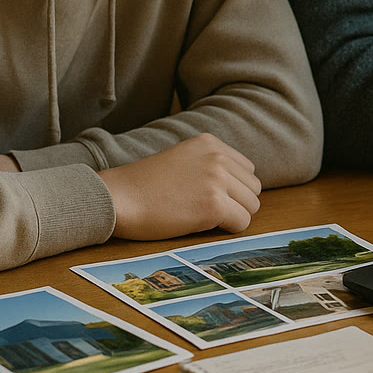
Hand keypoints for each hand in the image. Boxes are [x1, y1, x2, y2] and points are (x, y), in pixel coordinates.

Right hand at [99, 133, 261, 240]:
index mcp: (210, 142)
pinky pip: (242, 222)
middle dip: (236, 203)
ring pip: (251, 206)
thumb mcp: (182, 159)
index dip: (232, 189)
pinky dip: (228, 229)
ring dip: (233, 216)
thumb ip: (210, 165)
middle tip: (207, 210)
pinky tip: (202, 225)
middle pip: (253, 188)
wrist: (119, 197)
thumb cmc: (144, 185)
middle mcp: (217, 157)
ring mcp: (217, 180)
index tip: (209, 197)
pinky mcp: (214, 205)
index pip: (247, 170)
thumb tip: (241, 188)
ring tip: (202, 216)